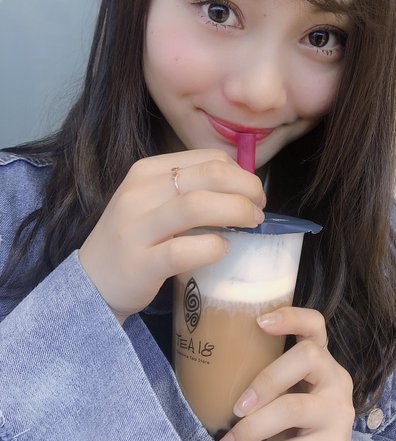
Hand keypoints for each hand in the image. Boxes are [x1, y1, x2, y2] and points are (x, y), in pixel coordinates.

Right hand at [78, 150, 264, 321]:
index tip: (253, 193)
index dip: (241, 173)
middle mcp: (139, 193)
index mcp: (146, 171)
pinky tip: (223, 249)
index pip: (207, 158)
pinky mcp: (140, 263)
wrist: (91, 281)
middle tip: (259, 208)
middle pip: (209, 175)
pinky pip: (184, 250)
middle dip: (246, 189)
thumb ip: (189, 190)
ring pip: (197, 205)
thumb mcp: (153, 202)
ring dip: (236, 211)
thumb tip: (244, 187)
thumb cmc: (134, 239)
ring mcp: (137, 228)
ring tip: (252, 224)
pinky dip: (212, 247)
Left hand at [216, 307, 362, 440]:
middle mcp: (336, 380)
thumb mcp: (288, 396)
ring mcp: (339, 414)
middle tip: (236, 407)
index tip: (258, 321)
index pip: (315, 325)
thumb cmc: (299, 426)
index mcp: (322, 360)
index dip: (291, 317)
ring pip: (293, 408)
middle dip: (265, 379)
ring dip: (250, 428)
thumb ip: (267, 381)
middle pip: (306, 357)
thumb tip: (207, 377)